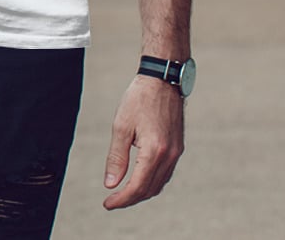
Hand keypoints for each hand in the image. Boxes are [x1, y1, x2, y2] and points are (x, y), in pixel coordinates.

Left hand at [103, 75, 185, 209]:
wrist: (162, 79)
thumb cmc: (139, 99)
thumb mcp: (121, 126)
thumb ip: (116, 157)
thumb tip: (110, 184)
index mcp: (154, 151)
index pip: (137, 186)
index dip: (121, 199)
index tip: (107, 204)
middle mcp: (169, 155)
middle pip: (149, 189)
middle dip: (130, 198)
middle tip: (112, 200)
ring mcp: (176, 152)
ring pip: (159, 184)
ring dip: (142, 192)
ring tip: (123, 192)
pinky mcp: (178, 147)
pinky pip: (166, 173)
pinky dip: (152, 181)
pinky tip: (140, 178)